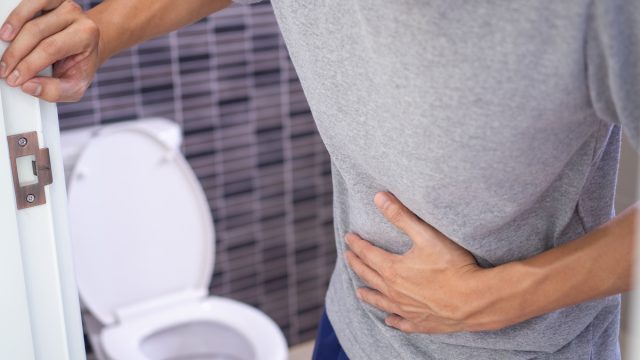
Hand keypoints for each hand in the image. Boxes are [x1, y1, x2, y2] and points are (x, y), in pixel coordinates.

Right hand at [0, 0, 100, 101]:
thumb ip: (55, 91)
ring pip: (30, 18)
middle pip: (37, 33)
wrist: (87, 47)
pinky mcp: (51, 1)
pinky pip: (30, 2)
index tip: (14, 79)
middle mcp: (76, 17)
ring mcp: (63, 5)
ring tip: (3, 55)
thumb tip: (29, 86)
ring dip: (11, 35)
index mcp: (86, 36)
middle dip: (16, 54)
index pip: (51, 48)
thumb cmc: (79, 65)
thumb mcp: (74, 86)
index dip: (28, 65)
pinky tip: (6, 32)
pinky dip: (16, 17)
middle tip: (5, 71)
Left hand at [345, 192, 506, 332]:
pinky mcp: (420, 323)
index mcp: (393, 269)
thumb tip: (378, 197)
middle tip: (348, 257)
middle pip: (369, 276)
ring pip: (380, 301)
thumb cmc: (452, 265)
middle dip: (357, 264)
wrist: (474, 300)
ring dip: (368, 295)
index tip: (349, 238)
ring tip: (359, 291)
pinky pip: (401, 323)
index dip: (357, 244)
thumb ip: (400, 216)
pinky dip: (393, 320)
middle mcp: (394, 291)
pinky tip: (389, 320)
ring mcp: (406, 309)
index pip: (368, 254)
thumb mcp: (425, 235)